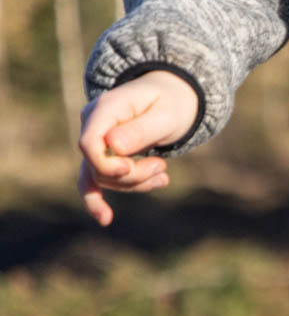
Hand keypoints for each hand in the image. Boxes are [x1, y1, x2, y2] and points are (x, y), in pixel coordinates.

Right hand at [77, 70, 199, 225]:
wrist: (171, 97)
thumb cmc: (171, 103)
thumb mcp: (166, 115)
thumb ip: (142, 130)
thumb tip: (113, 146)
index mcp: (107, 108)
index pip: (89, 143)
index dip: (107, 164)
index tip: (131, 168)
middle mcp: (92, 122)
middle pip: (98, 165)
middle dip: (132, 175)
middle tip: (163, 167)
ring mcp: (94, 139)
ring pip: (102, 177)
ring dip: (135, 183)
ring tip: (163, 174)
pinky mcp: (101, 154)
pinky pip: (92, 180)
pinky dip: (97, 200)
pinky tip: (105, 219)